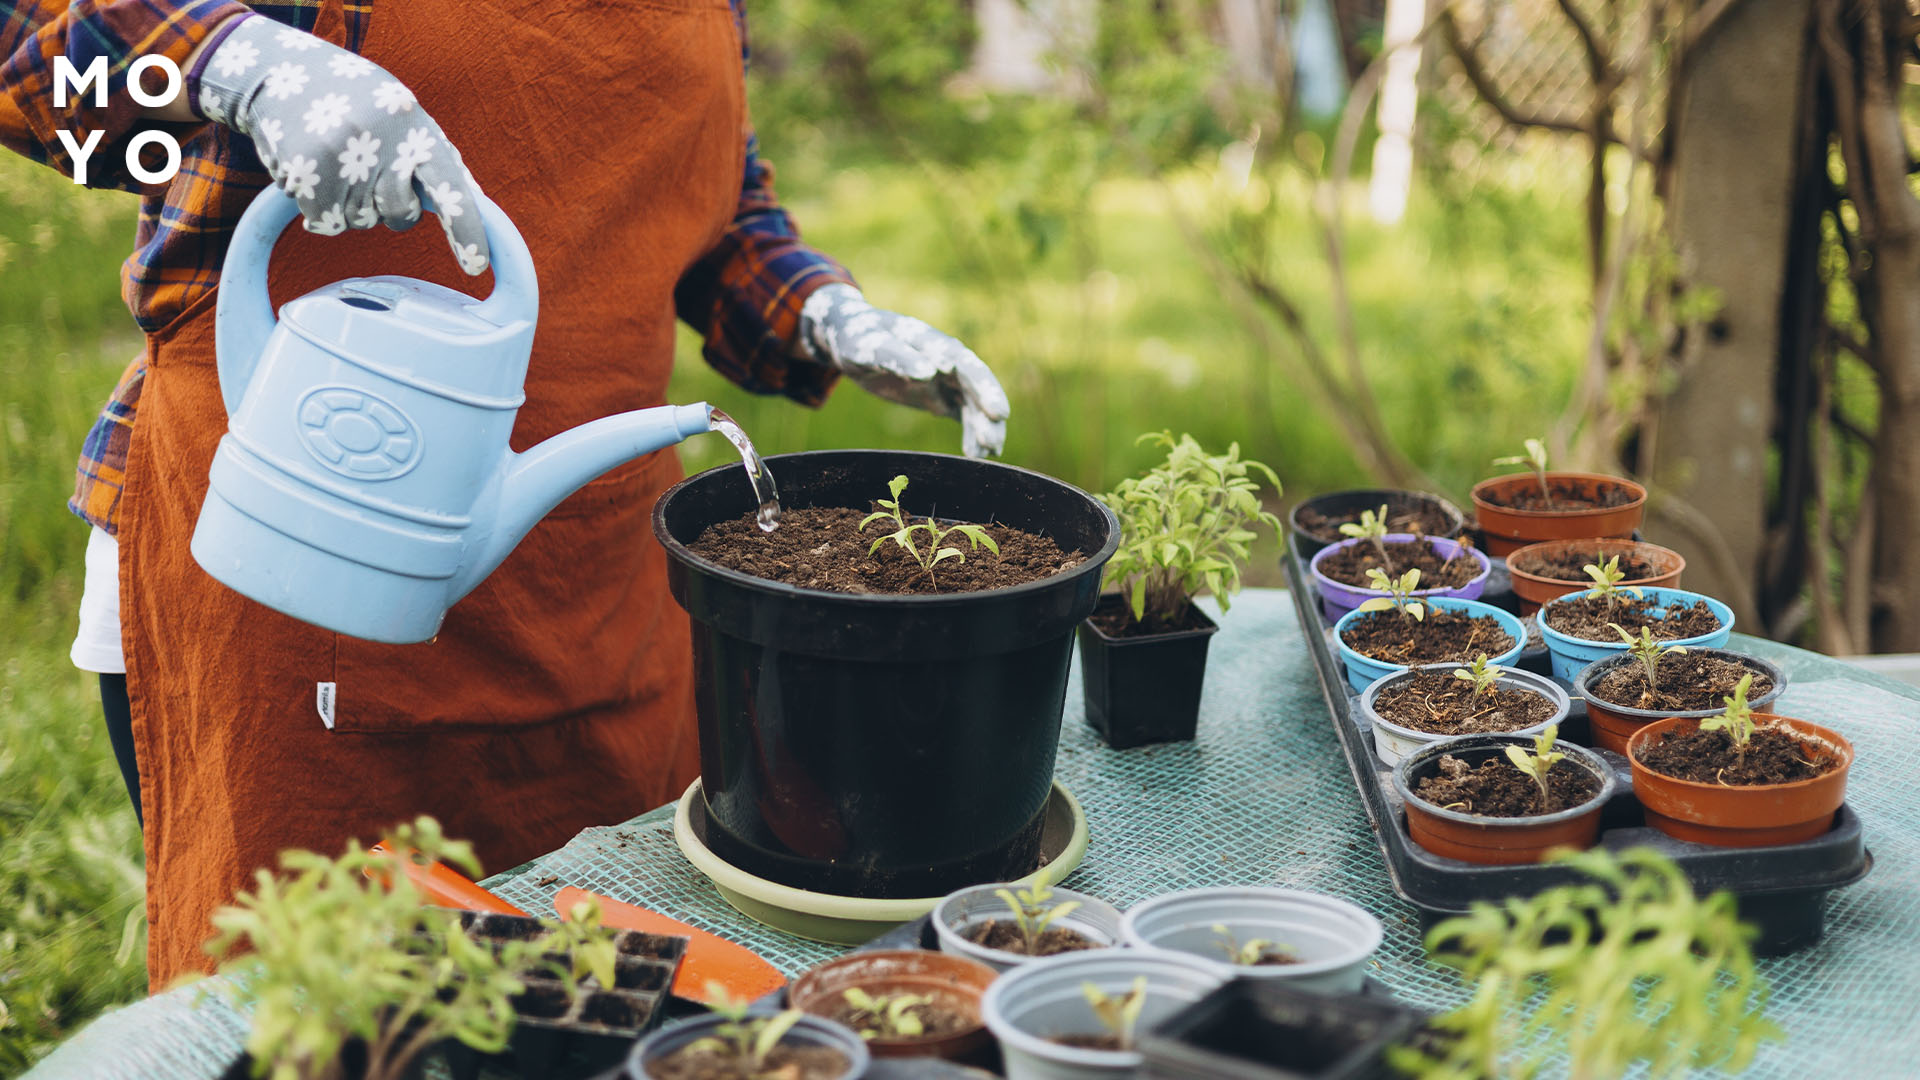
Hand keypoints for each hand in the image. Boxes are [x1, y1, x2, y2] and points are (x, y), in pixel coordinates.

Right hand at [194, 15, 488, 273]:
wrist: (279, 73)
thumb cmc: (355, 101)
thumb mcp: (402, 114)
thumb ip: (434, 158)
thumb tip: (474, 202)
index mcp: (413, 125)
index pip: (448, 186)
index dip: (466, 229)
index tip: (476, 265)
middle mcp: (379, 142)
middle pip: (399, 216)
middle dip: (390, 208)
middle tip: (370, 171)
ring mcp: (339, 159)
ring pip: (359, 223)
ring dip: (349, 204)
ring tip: (336, 160)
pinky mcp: (303, 175)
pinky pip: (325, 224)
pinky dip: (319, 207)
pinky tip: (313, 170)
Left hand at [799, 285, 1008, 457]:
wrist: (852, 337)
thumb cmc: (860, 337)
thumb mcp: (872, 346)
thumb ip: (899, 358)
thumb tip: (931, 371)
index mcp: (935, 345)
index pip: (968, 367)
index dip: (985, 389)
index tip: (998, 414)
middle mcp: (948, 362)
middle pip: (977, 388)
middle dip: (988, 416)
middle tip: (993, 444)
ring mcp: (945, 380)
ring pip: (974, 404)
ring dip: (983, 428)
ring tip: (987, 455)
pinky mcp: (939, 396)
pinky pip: (963, 415)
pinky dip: (970, 433)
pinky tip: (975, 454)